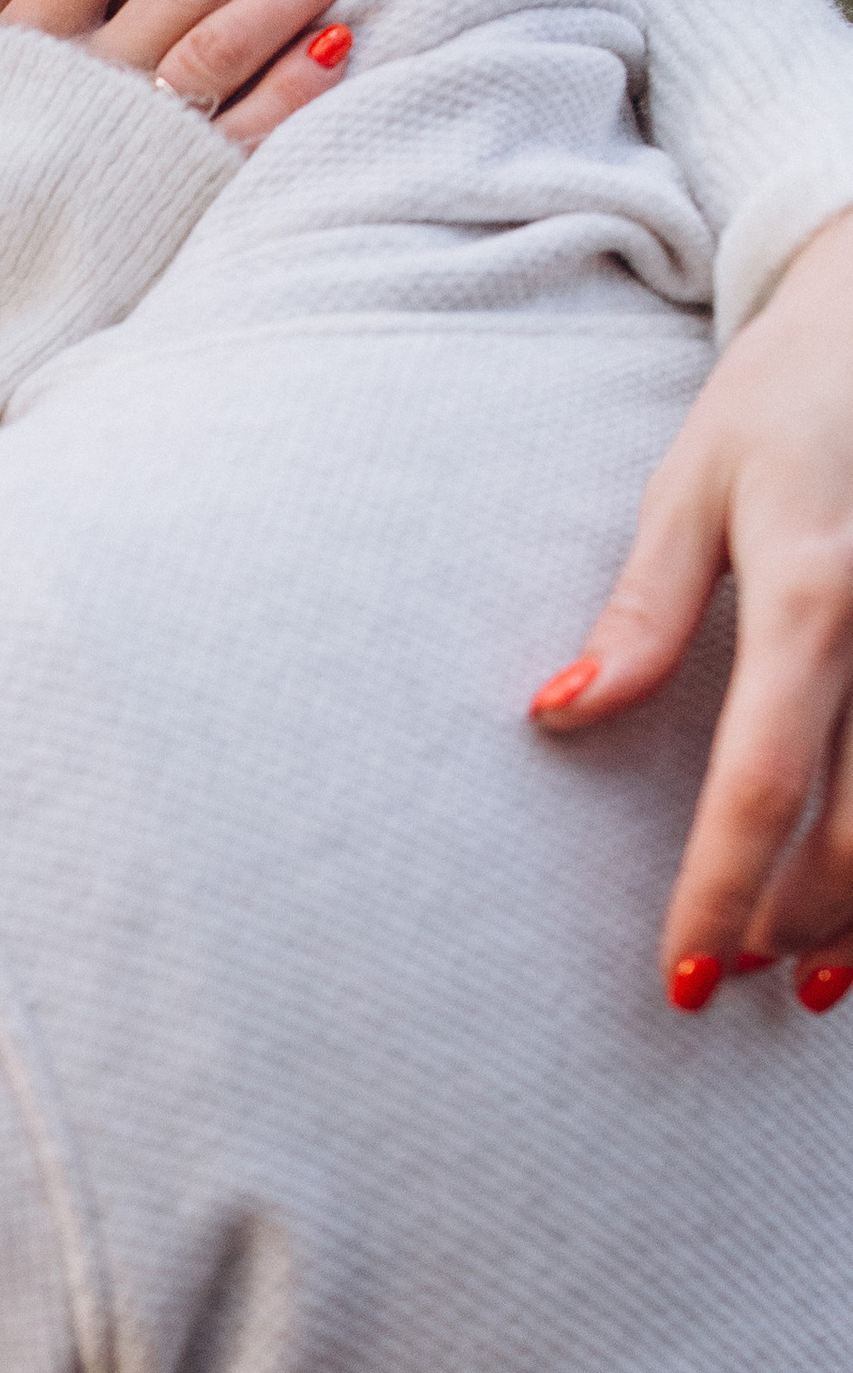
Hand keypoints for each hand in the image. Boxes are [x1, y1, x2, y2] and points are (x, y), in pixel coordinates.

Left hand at [527, 209, 852, 1012]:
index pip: (761, 778)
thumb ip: (641, 612)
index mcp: (814, 588)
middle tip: (741, 974)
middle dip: (801, 922)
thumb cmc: (789, 397)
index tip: (684, 974)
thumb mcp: (693, 485)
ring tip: (816, 970)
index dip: (722, 889)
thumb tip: (556, 716)